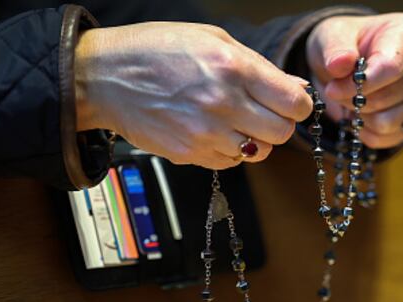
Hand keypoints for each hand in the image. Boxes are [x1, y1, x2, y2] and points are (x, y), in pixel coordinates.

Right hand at [75, 22, 311, 168]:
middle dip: (278, 123)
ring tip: (232, 120)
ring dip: (253, 139)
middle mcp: (222, 104)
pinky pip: (229, 161)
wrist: (103, 77)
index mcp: (232, 68)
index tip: (290, 103)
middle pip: (281, 134)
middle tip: (262, 112)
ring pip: (257, 153)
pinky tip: (210, 129)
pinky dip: (228, 149)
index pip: (294, 104)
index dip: (298, 105)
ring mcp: (205, 134)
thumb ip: (258, 67)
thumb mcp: (212, 39)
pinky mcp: (189, 155)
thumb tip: (296, 90)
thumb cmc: (156, 50)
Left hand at [306, 13, 402, 148]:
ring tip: (351, 103)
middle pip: (390, 96)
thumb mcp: (332, 37)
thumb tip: (340, 64)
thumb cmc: (344, 45)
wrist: (347, 64)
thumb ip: (335, 49)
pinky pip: (393, 137)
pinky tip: (359, 119)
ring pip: (392, 121)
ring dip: (362, 118)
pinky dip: (369, 134)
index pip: (392, 67)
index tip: (334, 88)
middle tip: (338, 92)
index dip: (361, 84)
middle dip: (356, 100)